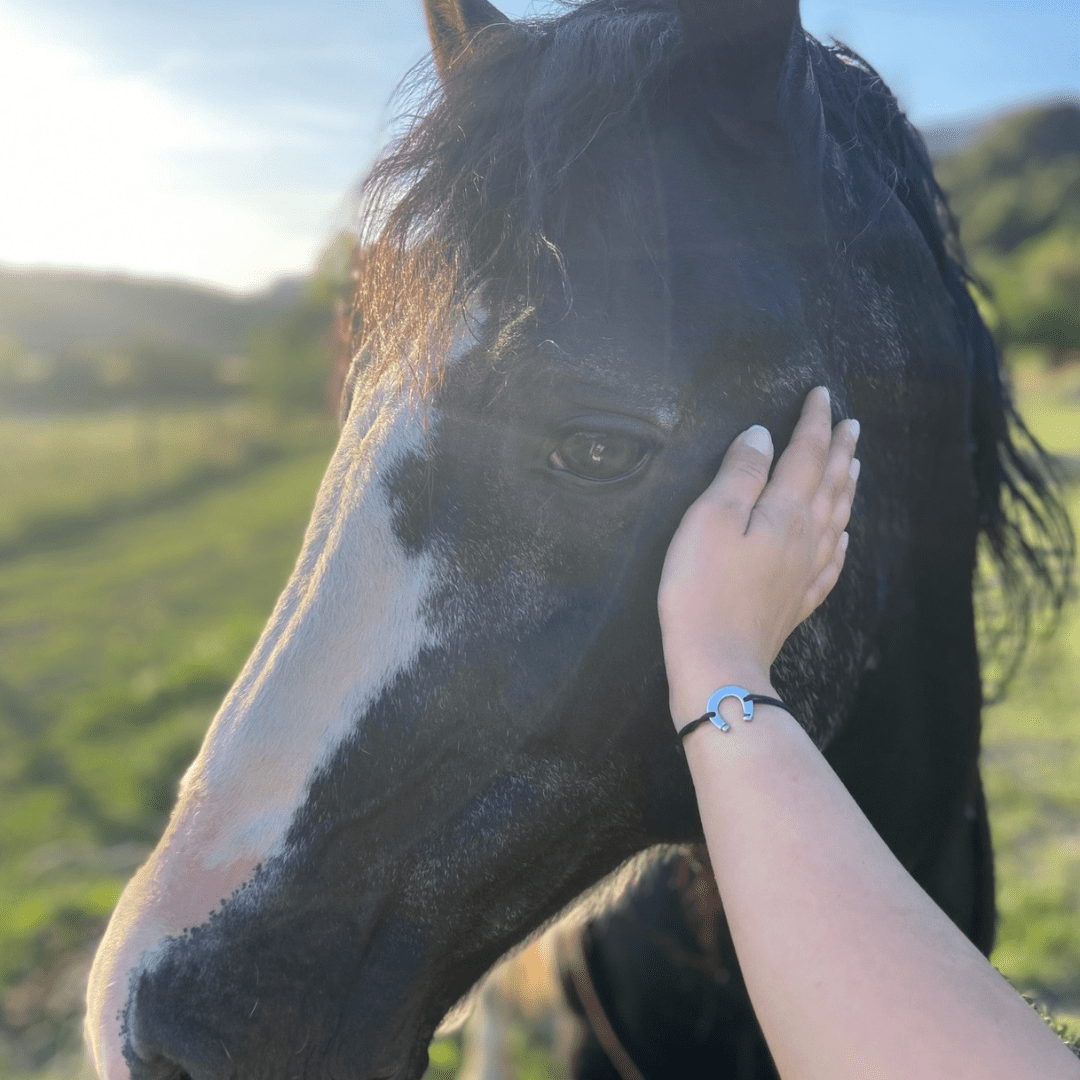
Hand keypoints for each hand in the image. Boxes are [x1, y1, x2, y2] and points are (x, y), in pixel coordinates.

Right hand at [658, 386, 859, 727]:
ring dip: (846, 486)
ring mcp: (805, 572)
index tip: (822, 394)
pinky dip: (840, 539)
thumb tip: (763, 435)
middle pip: (829, 483)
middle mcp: (805, 538)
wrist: (718, 662)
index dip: (814, 422)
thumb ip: (740, 473)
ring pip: (836, 518)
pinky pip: (830, 561)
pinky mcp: (796, 601)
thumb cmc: (703, 588)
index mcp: (785, 512)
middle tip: (851, 424)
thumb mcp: (710, 518)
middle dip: (839, 449)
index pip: (805, 454)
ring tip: (854, 465)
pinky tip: (842, 537)